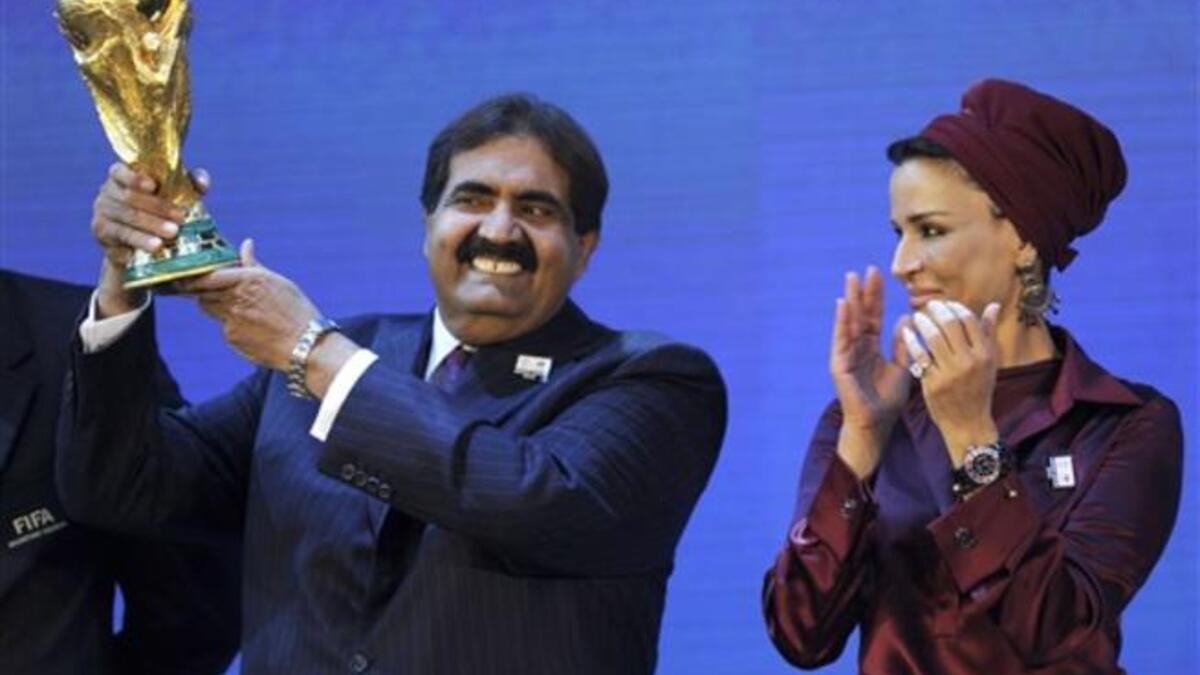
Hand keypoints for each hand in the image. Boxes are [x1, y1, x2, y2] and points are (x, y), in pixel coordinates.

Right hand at [90, 162, 208, 316]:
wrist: (139, 240)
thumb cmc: (161, 207)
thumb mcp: (175, 192)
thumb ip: (190, 182)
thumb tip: (203, 184)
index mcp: (120, 177)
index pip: (119, 171)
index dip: (135, 178)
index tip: (154, 186)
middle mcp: (106, 194)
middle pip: (128, 200)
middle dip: (156, 209)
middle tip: (180, 219)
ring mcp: (101, 215)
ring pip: (123, 223)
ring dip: (146, 231)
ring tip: (167, 239)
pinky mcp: (102, 237)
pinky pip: (117, 242)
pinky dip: (135, 246)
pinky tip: (151, 251)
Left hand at [178, 239, 318, 370]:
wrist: (305, 345)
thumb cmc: (296, 311)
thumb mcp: (277, 281)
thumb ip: (254, 264)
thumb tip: (246, 244)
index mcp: (248, 279)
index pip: (210, 275)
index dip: (197, 276)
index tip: (190, 275)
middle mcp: (236, 297)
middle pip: (203, 292)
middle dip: (202, 290)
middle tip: (204, 289)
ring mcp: (231, 318)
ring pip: (209, 308)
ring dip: (215, 306)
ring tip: (237, 308)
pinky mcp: (231, 337)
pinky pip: (223, 327)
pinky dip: (231, 325)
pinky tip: (251, 328)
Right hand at [829, 266, 911, 477]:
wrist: (875, 424)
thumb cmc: (887, 400)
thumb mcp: (902, 368)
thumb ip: (903, 345)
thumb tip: (906, 319)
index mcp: (871, 347)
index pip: (874, 317)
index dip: (876, 297)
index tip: (880, 275)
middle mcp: (857, 347)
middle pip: (860, 315)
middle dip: (863, 292)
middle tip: (866, 269)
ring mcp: (846, 355)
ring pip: (849, 322)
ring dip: (850, 300)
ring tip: (851, 279)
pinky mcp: (839, 364)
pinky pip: (840, 339)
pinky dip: (841, 322)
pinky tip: (842, 305)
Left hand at [901, 300, 1000, 466]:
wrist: (968, 422)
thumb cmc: (978, 389)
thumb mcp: (989, 362)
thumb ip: (987, 333)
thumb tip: (993, 305)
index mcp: (986, 353)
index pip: (969, 320)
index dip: (954, 307)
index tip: (945, 304)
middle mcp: (970, 361)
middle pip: (950, 325)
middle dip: (937, 311)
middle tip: (929, 306)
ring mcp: (951, 372)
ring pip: (934, 337)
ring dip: (923, 322)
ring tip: (918, 317)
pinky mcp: (933, 382)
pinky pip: (920, 355)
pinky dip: (912, 341)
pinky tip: (907, 332)